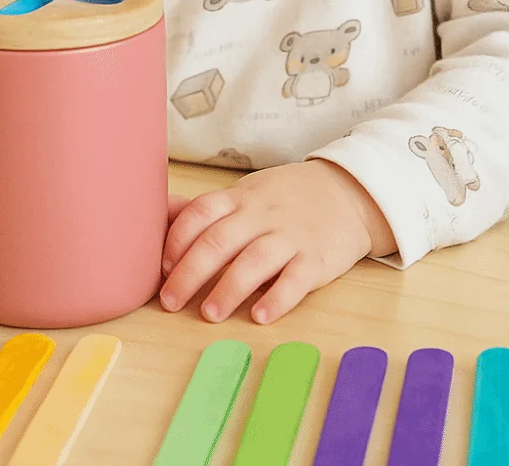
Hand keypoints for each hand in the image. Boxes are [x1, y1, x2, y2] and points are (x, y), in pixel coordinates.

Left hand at [160, 160, 396, 324]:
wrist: (348, 194)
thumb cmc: (284, 198)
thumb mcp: (245, 193)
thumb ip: (207, 209)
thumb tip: (160, 214)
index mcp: (239, 199)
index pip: (200, 213)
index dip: (177, 239)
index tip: (161, 267)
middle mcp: (261, 215)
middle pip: (219, 241)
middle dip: (190, 273)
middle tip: (170, 303)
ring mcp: (290, 235)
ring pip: (254, 260)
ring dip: (229, 289)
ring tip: (210, 315)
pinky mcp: (317, 258)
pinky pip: (296, 279)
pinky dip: (277, 298)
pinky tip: (260, 315)